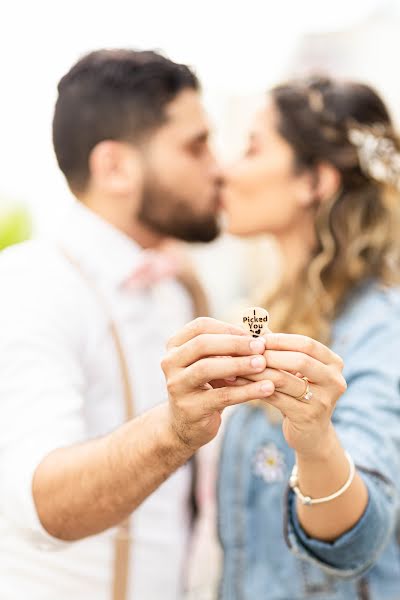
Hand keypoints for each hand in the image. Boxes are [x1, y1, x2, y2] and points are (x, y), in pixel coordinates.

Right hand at [161, 317, 274, 450]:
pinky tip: (267, 388)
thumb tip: (262, 332)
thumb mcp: (213, 363)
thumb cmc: (206, 387)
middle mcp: (170, 363)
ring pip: (207, 368)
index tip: (253, 335)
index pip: (200, 327)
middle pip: (202, 344)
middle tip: (261, 347)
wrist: (187, 425)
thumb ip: (229, 349)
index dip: (228, 328)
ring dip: (238, 364)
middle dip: (234, 344)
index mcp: (175, 346)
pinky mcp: (190, 409)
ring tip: (263, 364)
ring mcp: (177, 386)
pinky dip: (247, 391)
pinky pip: (222, 396)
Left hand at [235, 333, 346, 457]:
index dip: (281, 340)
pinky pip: (275, 398)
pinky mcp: (308, 417)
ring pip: (284, 380)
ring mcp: (324, 401)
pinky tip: (238, 383)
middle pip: (300, 360)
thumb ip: (280, 347)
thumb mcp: (295, 369)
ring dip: (258, 371)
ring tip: (237, 365)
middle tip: (247, 352)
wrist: (311, 434)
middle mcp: (335, 381)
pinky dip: (255, 388)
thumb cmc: (300, 394)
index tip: (257, 339)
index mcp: (334, 363)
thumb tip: (255, 322)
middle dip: (270, 355)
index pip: (307, 344)